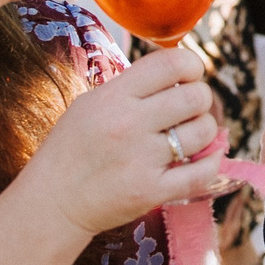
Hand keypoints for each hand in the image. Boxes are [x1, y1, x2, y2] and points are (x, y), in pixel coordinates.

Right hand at [21, 46, 223, 242]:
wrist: (53, 201)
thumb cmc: (72, 148)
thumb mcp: (91, 103)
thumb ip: (130, 87)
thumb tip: (177, 73)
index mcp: (113, 96)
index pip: (170, 63)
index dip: (191, 64)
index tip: (190, 74)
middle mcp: (129, 124)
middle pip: (195, 96)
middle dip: (200, 98)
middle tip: (190, 108)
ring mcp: (142, 159)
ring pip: (204, 131)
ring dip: (205, 130)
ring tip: (189, 134)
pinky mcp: (152, 191)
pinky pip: (202, 172)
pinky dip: (211, 162)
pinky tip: (204, 158)